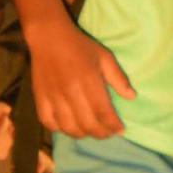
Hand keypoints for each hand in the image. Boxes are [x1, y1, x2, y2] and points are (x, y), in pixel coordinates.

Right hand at [28, 20, 134, 138]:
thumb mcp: (105, 57)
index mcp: (89, 81)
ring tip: (92, 131)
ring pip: (68, 127)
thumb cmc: (81, 47)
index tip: (121, 129)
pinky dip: (61, 130)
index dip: (113, 125)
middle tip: (109, 133)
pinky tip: (70, 127)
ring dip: (83, 134)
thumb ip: (118, 78)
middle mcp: (70, 92)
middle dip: (101, 133)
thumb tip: (132, 97)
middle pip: (87, 124)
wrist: (49, 37)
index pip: (103, 112)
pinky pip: (48, 122)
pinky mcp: (39, 98)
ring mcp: (53, 97)